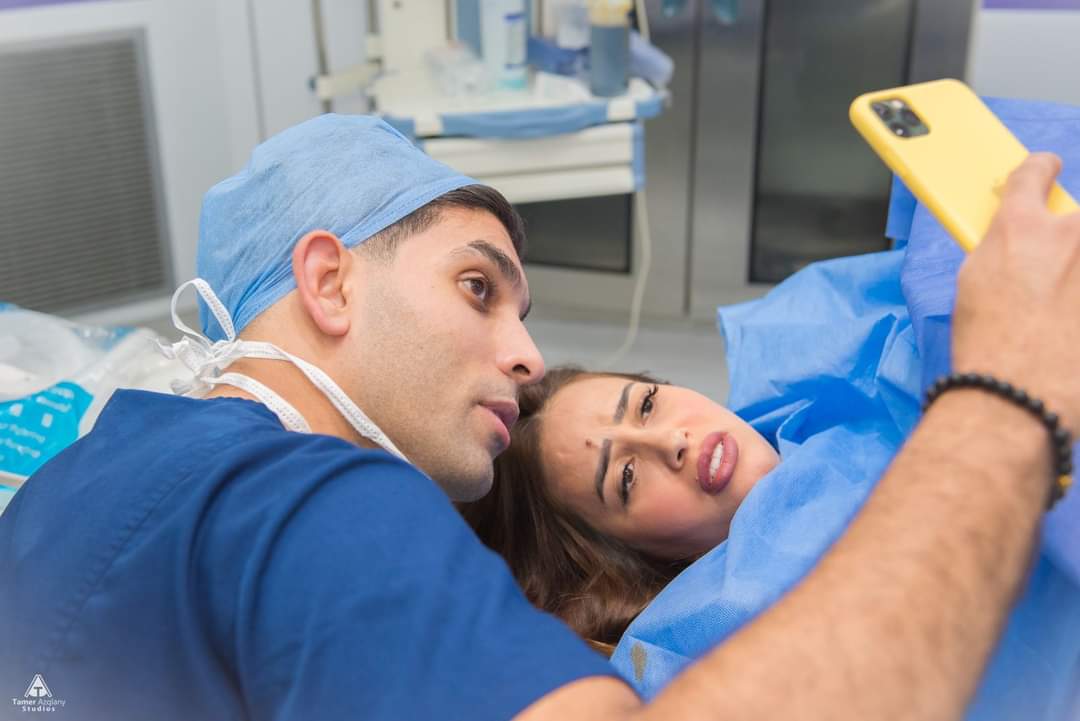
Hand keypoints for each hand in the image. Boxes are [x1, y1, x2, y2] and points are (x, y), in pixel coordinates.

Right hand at [953, 153, 1079, 430]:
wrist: (1022, 394)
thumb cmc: (990, 347)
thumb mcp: (973, 283)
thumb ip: (1001, 247)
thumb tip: (1015, 238)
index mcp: (1021, 229)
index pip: (1033, 173)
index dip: (1039, 170)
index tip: (1046, 169)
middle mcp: (1071, 236)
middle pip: (1078, 218)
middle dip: (1070, 237)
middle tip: (1058, 271)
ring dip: (1074, 280)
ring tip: (1062, 313)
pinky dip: (1079, 311)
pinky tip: (1068, 329)